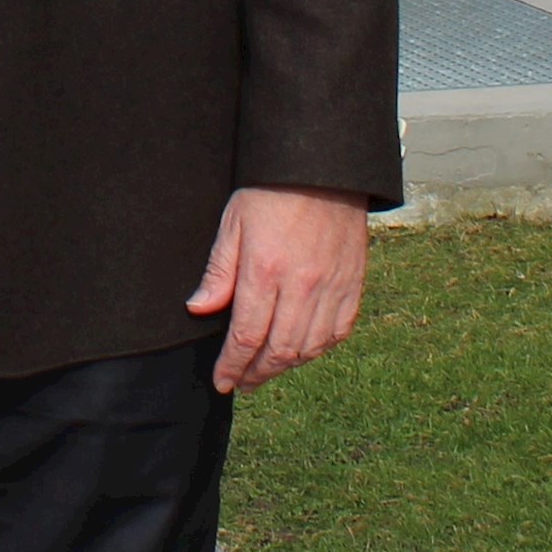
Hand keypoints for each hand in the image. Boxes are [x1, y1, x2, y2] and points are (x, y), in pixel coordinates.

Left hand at [186, 186, 369, 394]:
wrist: (322, 169)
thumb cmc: (271, 191)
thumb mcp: (232, 224)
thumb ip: (218, 271)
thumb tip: (199, 309)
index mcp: (265, 271)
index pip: (245, 336)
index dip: (232, 365)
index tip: (222, 380)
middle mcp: (301, 286)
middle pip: (278, 351)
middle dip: (256, 374)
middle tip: (241, 382)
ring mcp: (332, 288)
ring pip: (308, 348)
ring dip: (285, 367)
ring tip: (266, 370)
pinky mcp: (353, 285)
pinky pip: (338, 332)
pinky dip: (318, 349)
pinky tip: (302, 351)